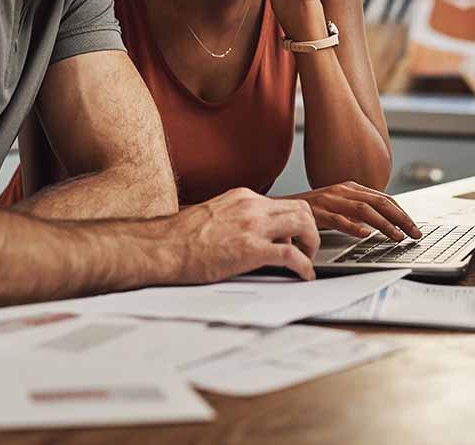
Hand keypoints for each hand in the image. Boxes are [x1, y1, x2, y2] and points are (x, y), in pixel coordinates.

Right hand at [167, 188, 320, 281]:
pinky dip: (304, 266)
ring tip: (308, 260)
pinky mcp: (250, 250)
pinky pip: (291, 255)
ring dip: (312, 244)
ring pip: (304, 224)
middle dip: (311, 230)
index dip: (296, 222)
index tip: (296, 236)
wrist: (162, 247)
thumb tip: (250, 234)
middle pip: (301, 208)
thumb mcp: (215, 215)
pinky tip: (304, 275)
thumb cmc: (179, 237)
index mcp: (243, 198)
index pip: (284, 203)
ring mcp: (252, 227)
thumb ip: (237, 219)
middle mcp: (251, 206)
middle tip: (307, 248)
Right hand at [285, 181, 421, 241]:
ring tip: (397, 237)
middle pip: (379, 202)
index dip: (402, 213)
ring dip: (384, 225)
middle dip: (401, 219)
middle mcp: (343, 191)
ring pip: (364, 211)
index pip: (384, 198)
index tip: (414, 227)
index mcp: (350, 188)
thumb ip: (357, 210)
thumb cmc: (312, 210)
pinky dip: (353, 227)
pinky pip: (339, 219)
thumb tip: (382, 223)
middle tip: (414, 234)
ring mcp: (330, 200)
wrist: (281, 208)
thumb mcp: (338, 205)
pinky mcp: (317, 212)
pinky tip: (365, 235)